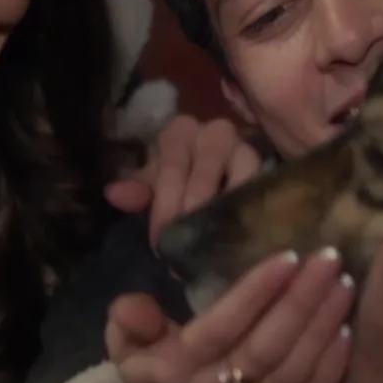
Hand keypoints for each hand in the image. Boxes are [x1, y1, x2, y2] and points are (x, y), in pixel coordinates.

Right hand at [102, 248, 353, 382]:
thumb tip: (131, 303)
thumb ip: (129, 323)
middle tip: (329, 257)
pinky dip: (332, 366)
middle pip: (267, 347)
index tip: (286, 256)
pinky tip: (348, 330)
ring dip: (324, 326)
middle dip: (302, 300)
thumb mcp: (127, 350)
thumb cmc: (152, 378)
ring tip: (344, 282)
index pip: (221, 328)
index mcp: (176, 372)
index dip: (255, 292)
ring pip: (295, 371)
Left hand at [105, 115, 262, 243]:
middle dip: (194, 212)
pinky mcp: (268, 164)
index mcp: (180, 132)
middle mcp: (214, 131)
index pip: (170, 169)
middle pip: (205, 171)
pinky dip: (253, 207)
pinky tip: (245, 235)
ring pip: (241, 171)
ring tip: (218, 243)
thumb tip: (113, 194)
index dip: (164, 208)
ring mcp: (246, 145)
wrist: (219, 170)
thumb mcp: (157, 181)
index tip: (160, 245)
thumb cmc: (180, 177)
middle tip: (188, 251)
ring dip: (228, 209)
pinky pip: (263, 183)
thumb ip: (138, 190)